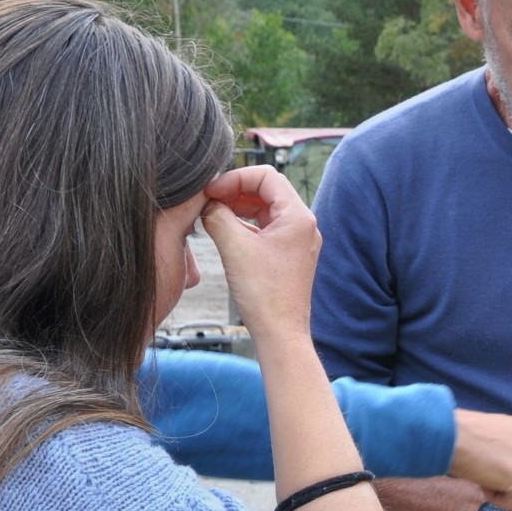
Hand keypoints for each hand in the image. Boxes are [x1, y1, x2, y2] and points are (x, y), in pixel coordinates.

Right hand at [201, 166, 319, 339]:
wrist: (280, 334)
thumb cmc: (264, 294)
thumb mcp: (234, 247)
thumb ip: (217, 216)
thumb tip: (207, 203)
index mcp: (298, 217)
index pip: (266, 177)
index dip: (234, 178)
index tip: (211, 191)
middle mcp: (304, 225)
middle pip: (267, 191)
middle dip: (235, 191)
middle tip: (208, 201)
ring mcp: (298, 241)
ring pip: (265, 210)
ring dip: (238, 208)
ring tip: (212, 216)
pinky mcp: (290, 256)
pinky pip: (266, 229)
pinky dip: (245, 226)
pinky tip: (225, 232)